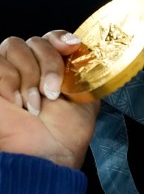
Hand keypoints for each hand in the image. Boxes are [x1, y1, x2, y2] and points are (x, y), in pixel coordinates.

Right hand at [0, 31, 99, 168]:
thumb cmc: (62, 136)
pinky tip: (17, 104)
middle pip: (35, 41)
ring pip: (15, 46)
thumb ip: (84, 73)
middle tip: (53, 92)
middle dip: (49, 64)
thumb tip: (83, 49)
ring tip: (34, 105)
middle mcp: (27, 68)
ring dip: (31, 76)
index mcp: (51, 71)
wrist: (41, 155)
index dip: (60, 38)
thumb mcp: (85, 100)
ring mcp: (5, 74)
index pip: (51, 39)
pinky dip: (10, 82)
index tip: (72, 47)